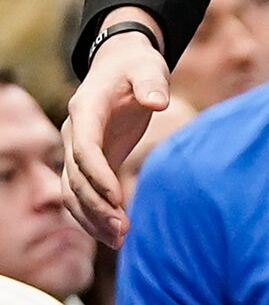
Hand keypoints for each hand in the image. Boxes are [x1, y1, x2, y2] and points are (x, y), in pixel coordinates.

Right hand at [63, 10, 168, 241]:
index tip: (116, 198)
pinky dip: (95, 214)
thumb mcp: (147, 66)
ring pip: (73, 191)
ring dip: (92, 218)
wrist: (121, 63)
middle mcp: (74, 133)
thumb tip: (158, 103)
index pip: (84, 148)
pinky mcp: (92, 160)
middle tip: (122, 231)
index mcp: (86, 110)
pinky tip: (114, 235)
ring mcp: (78, 149)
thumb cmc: (136, 65)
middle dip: (96, 206)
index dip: (97, 174)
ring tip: (119, 241)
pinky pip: (85, 193)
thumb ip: (152, 82)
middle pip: (75, 177)